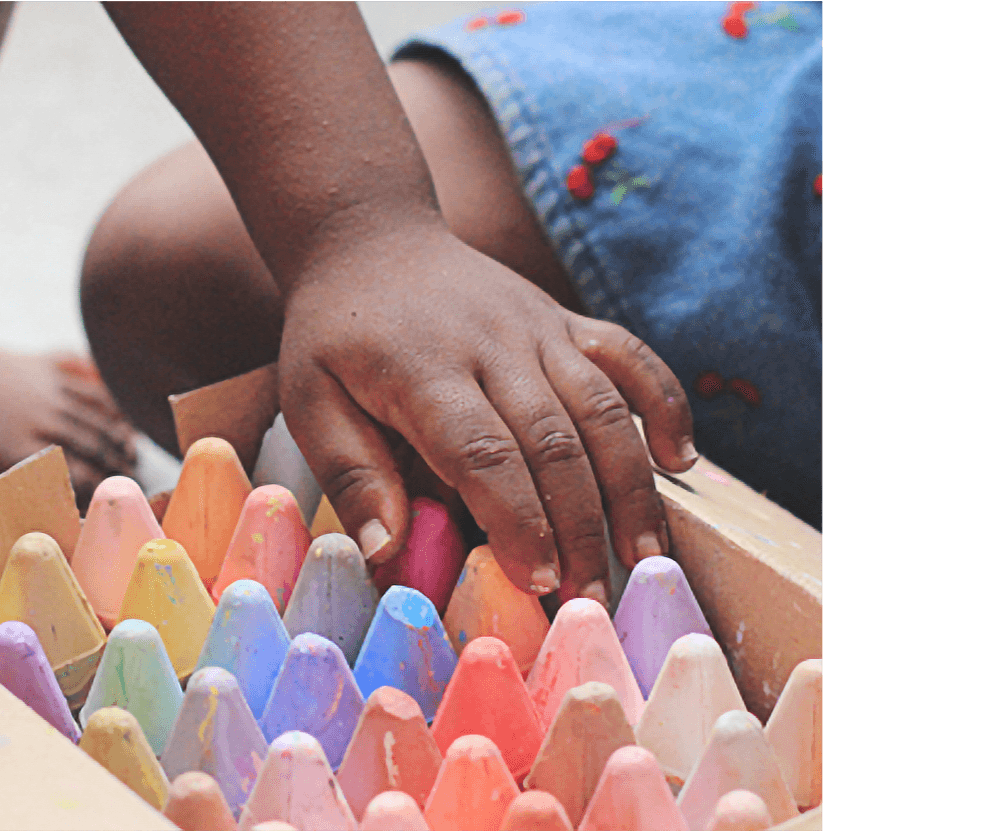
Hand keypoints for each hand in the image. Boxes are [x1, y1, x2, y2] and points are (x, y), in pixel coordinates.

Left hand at [278, 230, 697, 598]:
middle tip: (591, 595)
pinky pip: (630, 357)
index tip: (539, 580)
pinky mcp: (565, 319)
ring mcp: (537, 327)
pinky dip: (663, 402)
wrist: (369, 241)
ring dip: (630, 484)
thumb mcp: (309, 399)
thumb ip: (351, 472)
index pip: (483, 453)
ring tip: (643, 553)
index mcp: (423, 369)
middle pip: (553, 440)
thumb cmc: (335, 335)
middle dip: (579, 525)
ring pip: (601, 406)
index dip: (519, 520)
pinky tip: (680, 460)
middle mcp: (491, 345)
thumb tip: (387, 550)